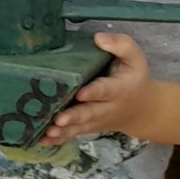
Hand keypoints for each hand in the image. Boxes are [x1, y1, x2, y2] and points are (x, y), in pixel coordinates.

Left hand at [39, 32, 155, 144]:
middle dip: (74, 116)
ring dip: (63, 131)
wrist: (141, 109)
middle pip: (90, 113)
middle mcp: (106, 107)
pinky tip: (38, 140)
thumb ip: (120, 45)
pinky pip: (71, 134)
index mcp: (119, 89)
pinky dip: (56, 139)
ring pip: (79, 127)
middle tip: (59, 119)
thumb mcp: (134, 58)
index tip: (81, 93)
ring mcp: (95, 120)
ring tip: (47, 132)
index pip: (106, 90)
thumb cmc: (132, 77)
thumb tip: (98, 38)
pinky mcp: (86, 127)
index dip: (94, 92)